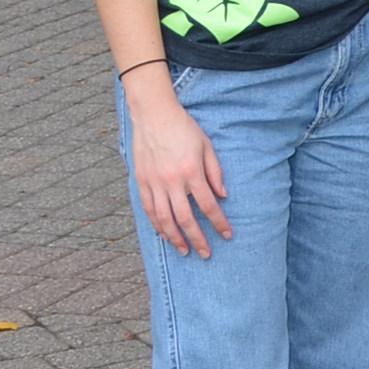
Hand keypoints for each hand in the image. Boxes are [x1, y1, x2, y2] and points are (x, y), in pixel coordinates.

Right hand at [127, 74, 231, 254]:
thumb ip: (215, 172)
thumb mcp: (207, 146)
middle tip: (206, 254)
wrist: (154, 115)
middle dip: (197, 239)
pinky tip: (164, 235)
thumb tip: (223, 196)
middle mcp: (172, 181)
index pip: (208, 205)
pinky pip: (149, 209)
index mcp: (191, 172)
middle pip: (185, 218)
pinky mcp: (141, 182)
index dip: (218, 222)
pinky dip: (156, 225)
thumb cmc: (184, 128)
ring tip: (184, 251)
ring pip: (164, 219)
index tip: (227, 235)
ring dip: (175, 238)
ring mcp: (154, 183)